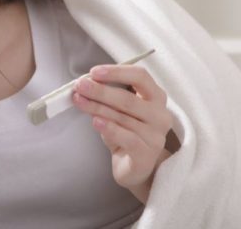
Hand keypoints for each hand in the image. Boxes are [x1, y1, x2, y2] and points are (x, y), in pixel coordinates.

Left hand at [72, 62, 172, 198]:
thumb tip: (86, 84)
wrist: (135, 168)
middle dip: (100, 91)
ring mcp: (156, 136)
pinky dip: (109, 128)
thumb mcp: (117, 110)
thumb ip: (107, 97)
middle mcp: (160, 115)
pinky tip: (95, 122)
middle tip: (80, 86)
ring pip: (123, 117)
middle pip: (128, 98)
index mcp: (156, 97)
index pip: (140, 76)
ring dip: (97, 108)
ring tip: (79, 101)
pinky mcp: (147, 154)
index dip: (117, 72)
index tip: (94, 72)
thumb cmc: (126, 133)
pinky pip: (127, 137)